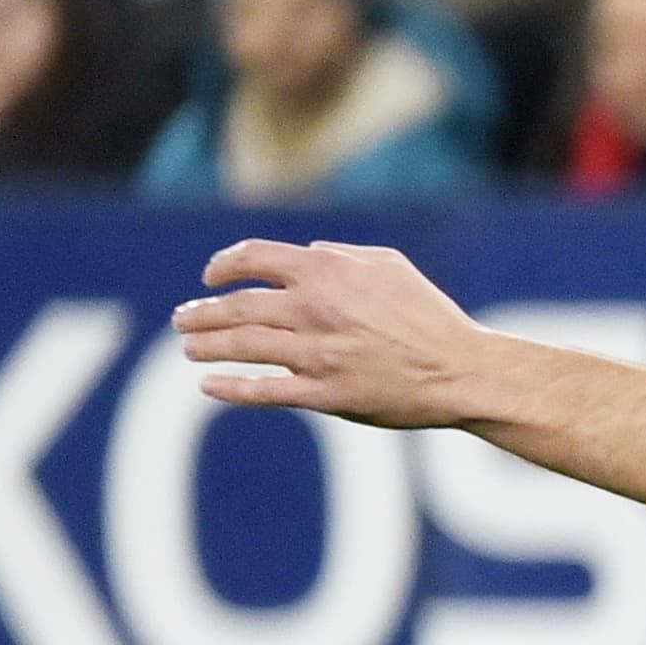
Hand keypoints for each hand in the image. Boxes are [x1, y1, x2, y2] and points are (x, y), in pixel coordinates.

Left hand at [174, 240, 505, 427]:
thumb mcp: (390, 265)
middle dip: (202, 312)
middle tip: (185, 319)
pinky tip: (208, 385)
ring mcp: (317, 354)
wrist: (460, 371)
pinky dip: (231, 387)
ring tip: (190, 347)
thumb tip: (305, 250)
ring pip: (242, 346)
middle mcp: (314, 309)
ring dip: (208, 345)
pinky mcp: (325, 394)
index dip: (223, 265)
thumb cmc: (430, 316)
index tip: (210, 277)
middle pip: (236, 306)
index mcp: (327, 271)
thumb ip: (342, 253)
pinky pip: (265, 390)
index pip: (253, 258)